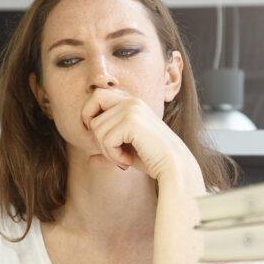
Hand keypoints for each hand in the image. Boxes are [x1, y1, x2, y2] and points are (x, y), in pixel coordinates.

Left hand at [81, 88, 197, 184]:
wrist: (174, 167)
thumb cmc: (152, 160)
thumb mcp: (126, 153)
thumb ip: (108, 152)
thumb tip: (90, 161)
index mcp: (130, 102)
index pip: (96, 97)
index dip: (89, 116)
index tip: (99, 139)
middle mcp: (131, 101)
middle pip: (92, 116)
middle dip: (97, 140)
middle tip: (113, 154)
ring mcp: (132, 109)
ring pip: (97, 130)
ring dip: (107, 151)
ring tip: (124, 159)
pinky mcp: (132, 121)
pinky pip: (106, 139)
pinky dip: (113, 155)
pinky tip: (127, 161)